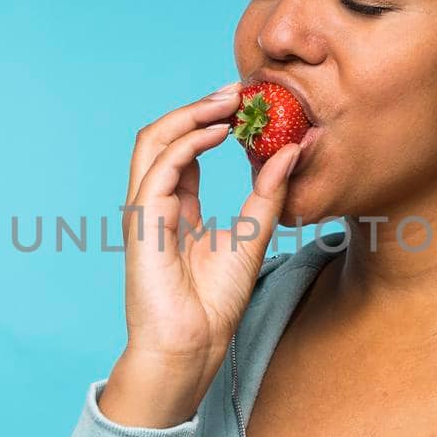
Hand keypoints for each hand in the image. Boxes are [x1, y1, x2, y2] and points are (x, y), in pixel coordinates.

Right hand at [104, 82, 300, 425]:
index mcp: (178, 207)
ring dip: (190, 114)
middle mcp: (157, 202)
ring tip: (228, 102)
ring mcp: (145, 209)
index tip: (249, 104)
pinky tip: (219, 131)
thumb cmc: (214, 303)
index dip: (213, 121)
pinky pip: (160, 166)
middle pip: (165, 135)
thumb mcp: (254, 236)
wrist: (192, 347)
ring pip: (153, 140)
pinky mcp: (143, 220)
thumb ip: (268, 193)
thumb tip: (293, 149)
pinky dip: (188, 142)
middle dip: (199, 107)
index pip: (187, 149)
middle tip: (239, 90)